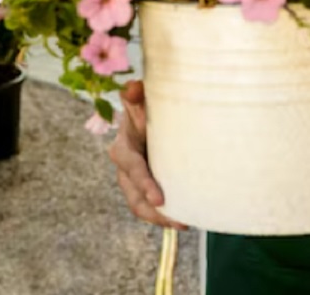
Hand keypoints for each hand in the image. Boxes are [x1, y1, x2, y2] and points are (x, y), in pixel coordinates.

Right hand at [106, 80, 186, 229]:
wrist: (150, 118)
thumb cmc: (146, 108)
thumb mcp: (141, 99)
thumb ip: (136, 93)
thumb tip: (134, 87)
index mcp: (123, 148)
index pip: (132, 169)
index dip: (144, 184)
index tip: (159, 199)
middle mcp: (126, 169)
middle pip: (134, 197)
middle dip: (153, 212)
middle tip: (178, 220)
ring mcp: (134, 182)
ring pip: (141, 207)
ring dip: (161, 219)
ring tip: (184, 223)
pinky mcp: (145, 187)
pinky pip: (150, 207)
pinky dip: (165, 215)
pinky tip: (186, 218)